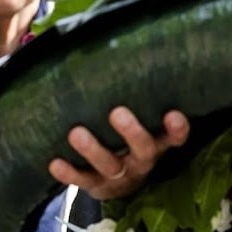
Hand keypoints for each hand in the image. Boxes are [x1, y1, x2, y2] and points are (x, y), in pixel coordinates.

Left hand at [50, 106, 189, 200]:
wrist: (118, 183)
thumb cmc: (129, 137)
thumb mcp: (141, 119)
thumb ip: (137, 95)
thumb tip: (120, 45)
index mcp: (157, 142)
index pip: (174, 137)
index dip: (176, 128)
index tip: (173, 113)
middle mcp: (142, 160)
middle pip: (144, 150)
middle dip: (131, 132)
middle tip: (117, 112)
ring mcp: (120, 175)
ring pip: (110, 166)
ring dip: (93, 150)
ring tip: (76, 132)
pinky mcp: (97, 186)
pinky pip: (83, 181)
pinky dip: (69, 173)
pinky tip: (54, 162)